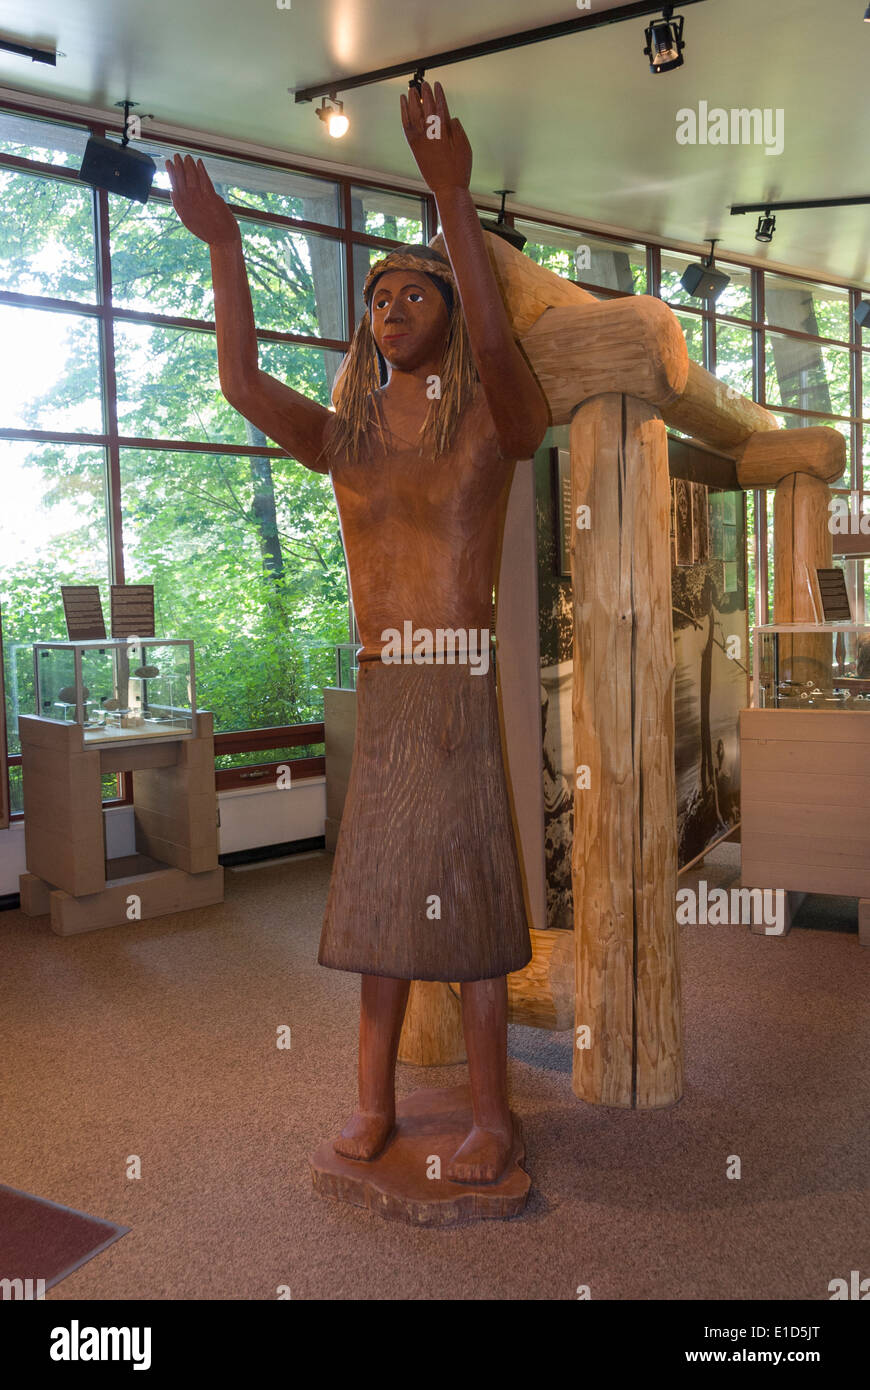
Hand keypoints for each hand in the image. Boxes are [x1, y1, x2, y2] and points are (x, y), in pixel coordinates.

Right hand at [164, 155, 239, 246]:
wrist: (222, 240)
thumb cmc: (207, 231)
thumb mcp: (189, 220)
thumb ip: (180, 206)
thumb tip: (173, 193)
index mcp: (182, 208)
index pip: (174, 185)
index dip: (171, 173)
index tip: (169, 163)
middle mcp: (188, 202)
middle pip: (181, 179)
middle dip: (178, 166)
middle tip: (176, 156)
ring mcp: (199, 199)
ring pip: (192, 177)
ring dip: (189, 165)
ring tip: (187, 157)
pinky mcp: (210, 198)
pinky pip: (204, 180)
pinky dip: (201, 169)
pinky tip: (199, 162)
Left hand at [400, 81, 471, 195]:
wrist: (447, 188)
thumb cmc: (459, 169)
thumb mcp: (465, 146)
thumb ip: (457, 129)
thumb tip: (451, 117)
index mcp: (445, 130)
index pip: (441, 105)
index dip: (438, 93)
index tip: (437, 84)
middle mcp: (431, 132)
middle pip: (426, 106)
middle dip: (425, 93)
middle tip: (423, 83)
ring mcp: (420, 139)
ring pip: (413, 113)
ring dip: (412, 100)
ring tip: (412, 90)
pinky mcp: (413, 146)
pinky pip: (406, 125)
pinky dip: (403, 112)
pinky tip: (403, 104)